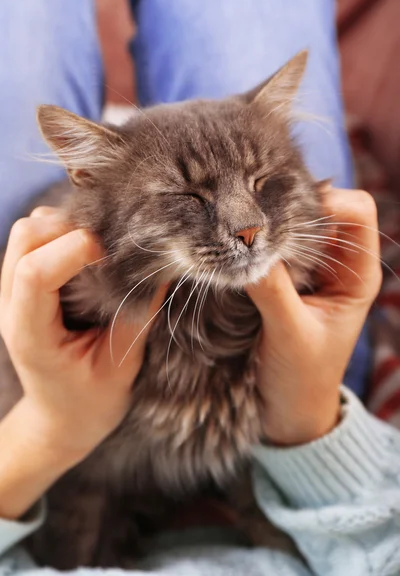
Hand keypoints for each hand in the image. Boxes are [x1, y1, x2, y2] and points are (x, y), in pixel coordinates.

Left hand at [0, 207, 166, 464]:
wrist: (60, 418)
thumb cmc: (89, 402)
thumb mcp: (120, 367)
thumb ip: (137, 316)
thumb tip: (162, 266)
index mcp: (30, 334)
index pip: (35, 272)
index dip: (75, 249)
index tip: (115, 253)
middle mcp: (11, 306)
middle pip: (27, 237)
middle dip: (72, 228)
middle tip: (112, 244)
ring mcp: (11, 292)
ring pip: (28, 231)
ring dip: (66, 227)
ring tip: (102, 248)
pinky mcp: (23, 285)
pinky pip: (35, 239)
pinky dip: (63, 233)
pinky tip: (90, 253)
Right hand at [247, 189, 381, 445]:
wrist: (288, 408)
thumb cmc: (300, 378)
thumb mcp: (289, 333)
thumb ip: (272, 288)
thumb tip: (247, 243)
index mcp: (358, 274)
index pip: (357, 210)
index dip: (326, 201)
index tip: (285, 215)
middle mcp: (338, 263)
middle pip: (323, 204)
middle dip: (292, 204)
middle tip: (256, 215)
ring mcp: (310, 268)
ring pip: (295, 220)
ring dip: (271, 221)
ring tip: (243, 229)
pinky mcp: (285, 276)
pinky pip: (274, 242)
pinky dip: (258, 238)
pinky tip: (238, 245)